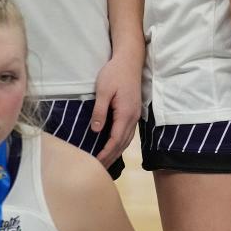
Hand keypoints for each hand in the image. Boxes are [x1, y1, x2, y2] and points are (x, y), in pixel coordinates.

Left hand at [90, 50, 141, 166]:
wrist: (130, 60)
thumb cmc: (114, 73)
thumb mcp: (103, 91)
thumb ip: (100, 111)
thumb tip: (96, 130)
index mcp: (126, 113)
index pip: (115, 139)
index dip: (106, 153)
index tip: (95, 164)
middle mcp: (133, 117)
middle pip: (122, 143)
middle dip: (111, 157)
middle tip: (98, 170)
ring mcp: (135, 115)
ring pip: (127, 139)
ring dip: (116, 152)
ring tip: (105, 162)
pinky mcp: (133, 111)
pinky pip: (127, 133)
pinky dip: (120, 143)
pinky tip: (113, 146)